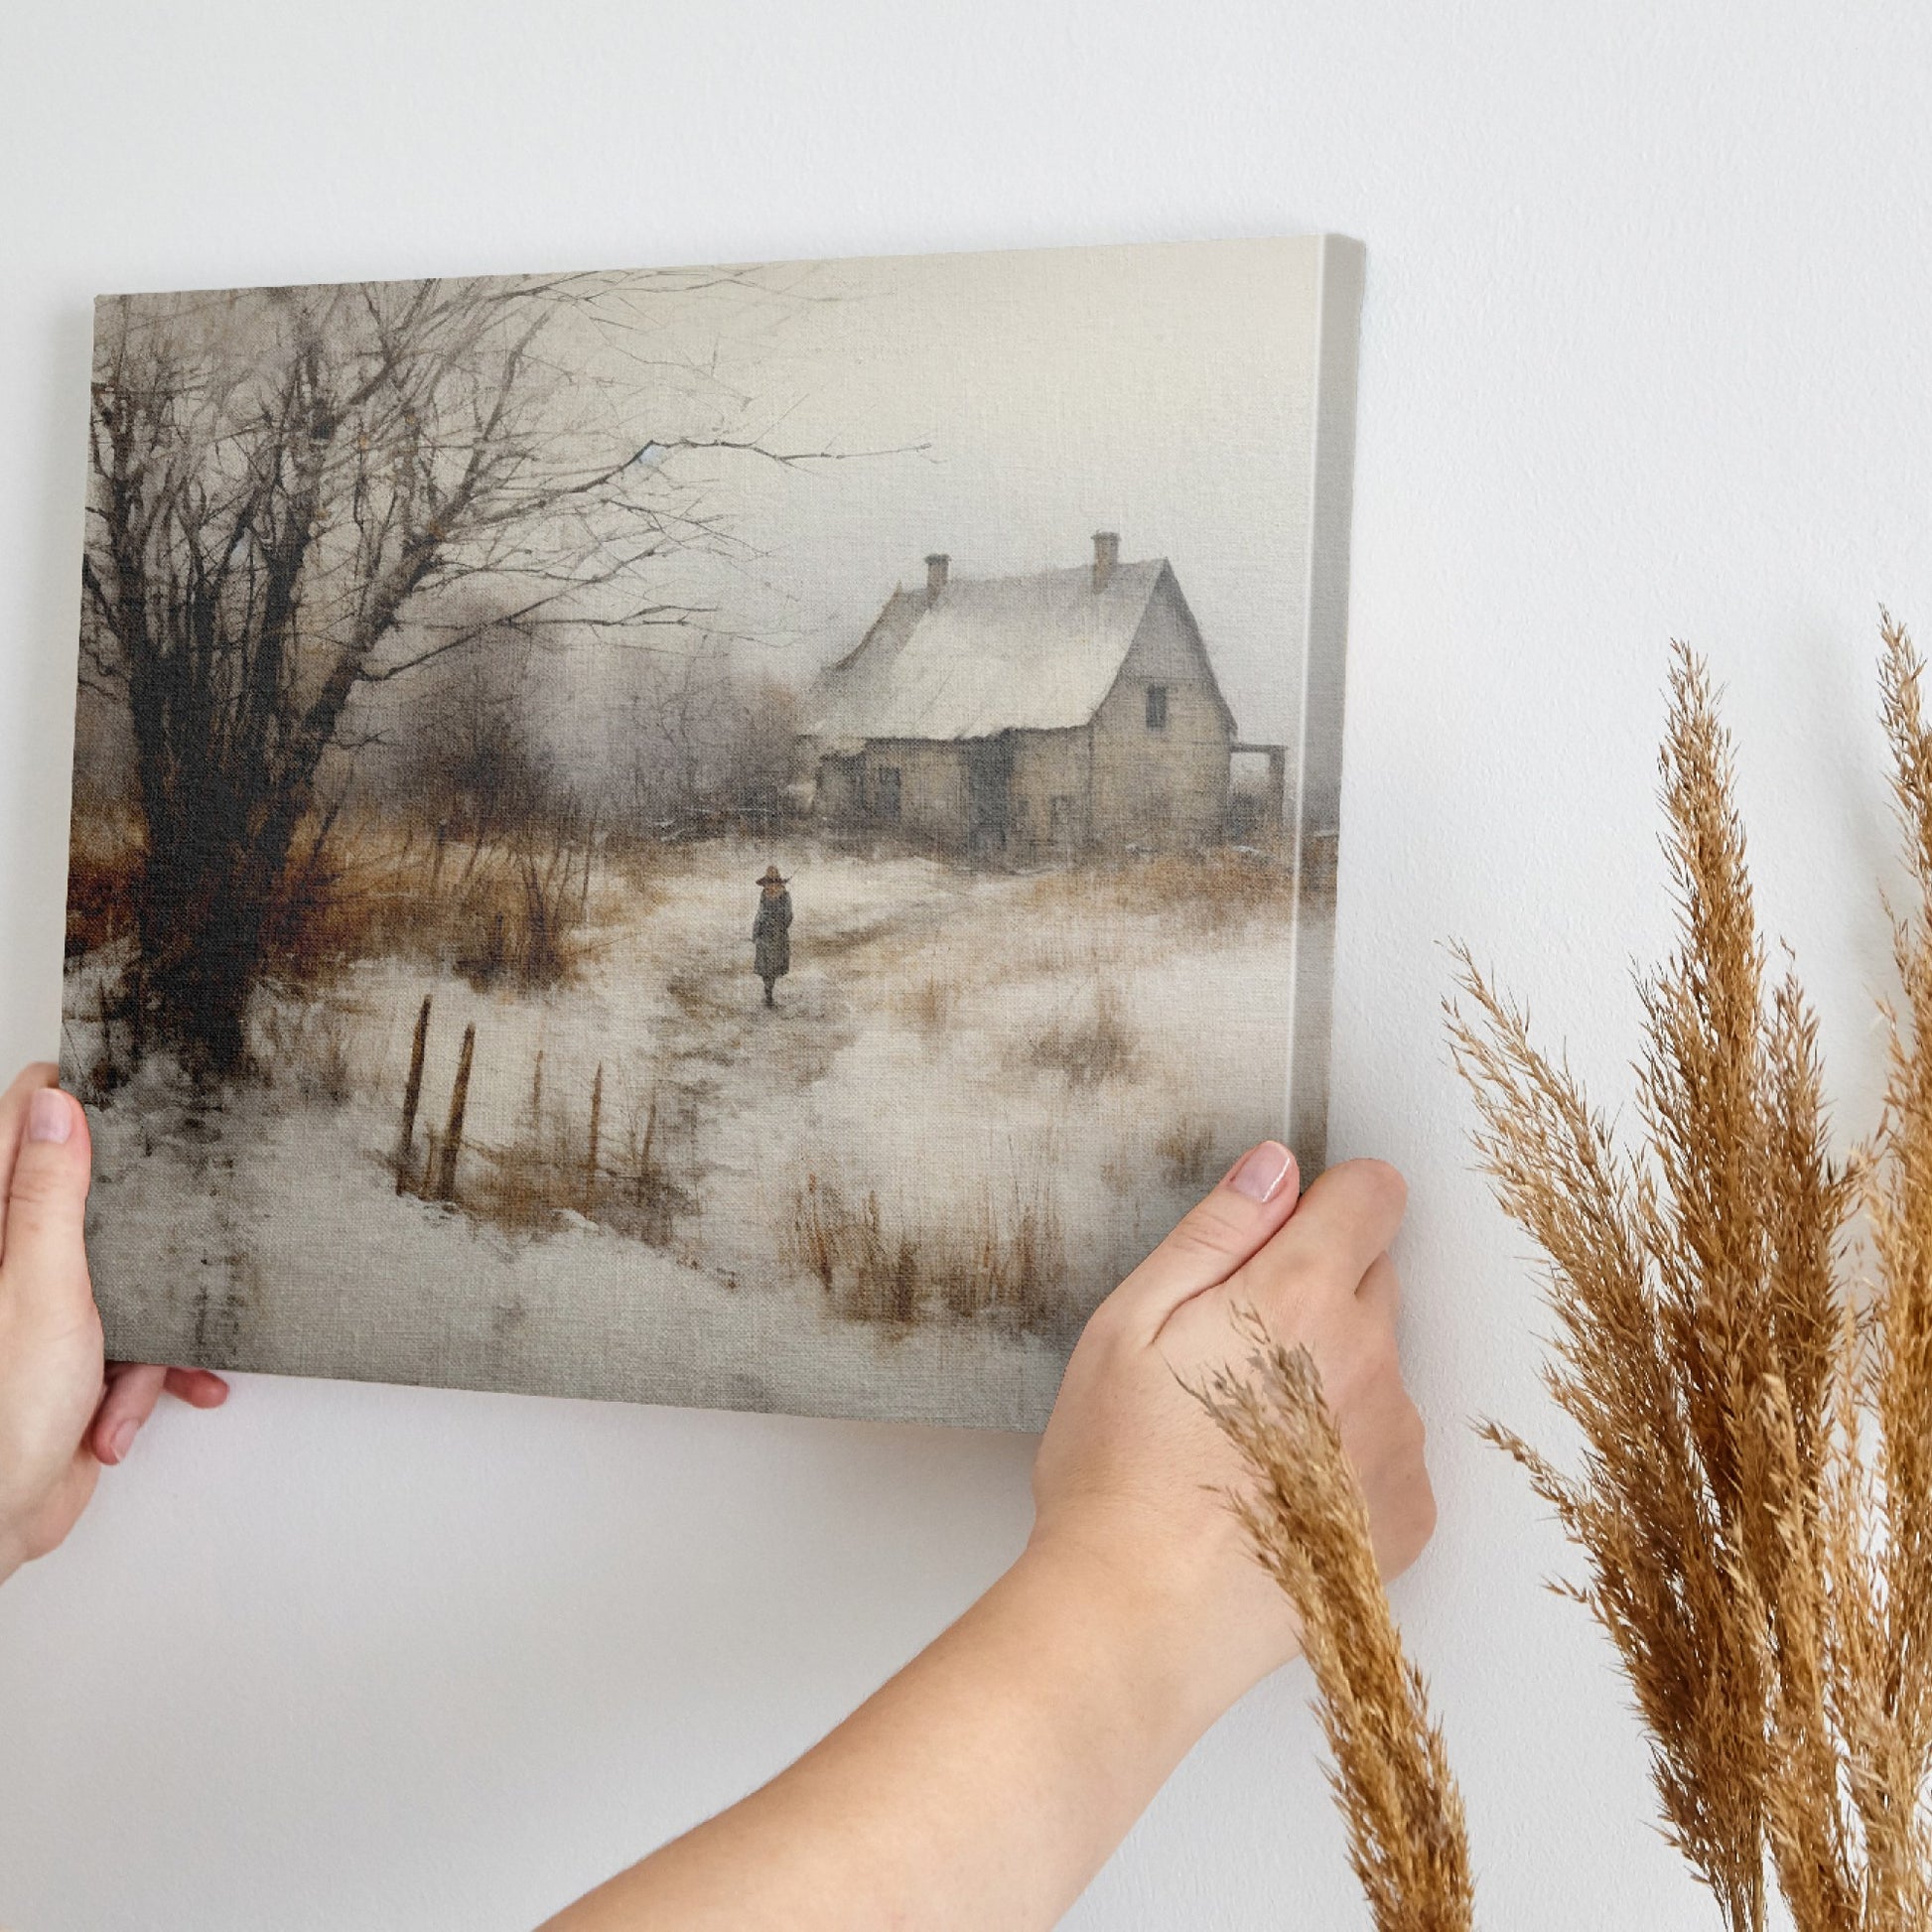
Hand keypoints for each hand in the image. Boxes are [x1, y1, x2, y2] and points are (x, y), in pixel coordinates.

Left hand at [0, 1063, 227, 1582]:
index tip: (123, 1088)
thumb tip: (56, 1106)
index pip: (20, 1125)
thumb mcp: (41, 1289)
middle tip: (170, 1215)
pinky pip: (134, 1338)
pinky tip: (133, 1409)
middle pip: (85, 1197)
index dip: (70, 1099)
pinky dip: (146, 1374)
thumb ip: (48, 1196)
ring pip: (126, 1273)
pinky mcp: (73, 1354)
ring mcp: (43, 1309)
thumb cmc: (2, 1416)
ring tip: (139, 1367)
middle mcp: (12, 1261)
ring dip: (151, 1326)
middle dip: (140, 1224)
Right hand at [545, 1144, 1435, 1931]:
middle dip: (1318, 1290)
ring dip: (1334, 1375)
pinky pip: (1391, 1448)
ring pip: (1381, 1365)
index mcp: (1300, 1297)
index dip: (1329, 1200)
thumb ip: (1214, 1233)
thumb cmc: (1120, 1472)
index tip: (1284, 1234)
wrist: (1143, 1618)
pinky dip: (1349, 1455)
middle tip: (1232, 1350)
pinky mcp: (1406, 1515)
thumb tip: (1275, 1169)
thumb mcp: (1129, 1324)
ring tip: (1245, 1435)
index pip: (1374, 1194)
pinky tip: (1278, 1489)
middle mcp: (1370, 1360)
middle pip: (1376, 1278)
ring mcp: (1397, 1442)